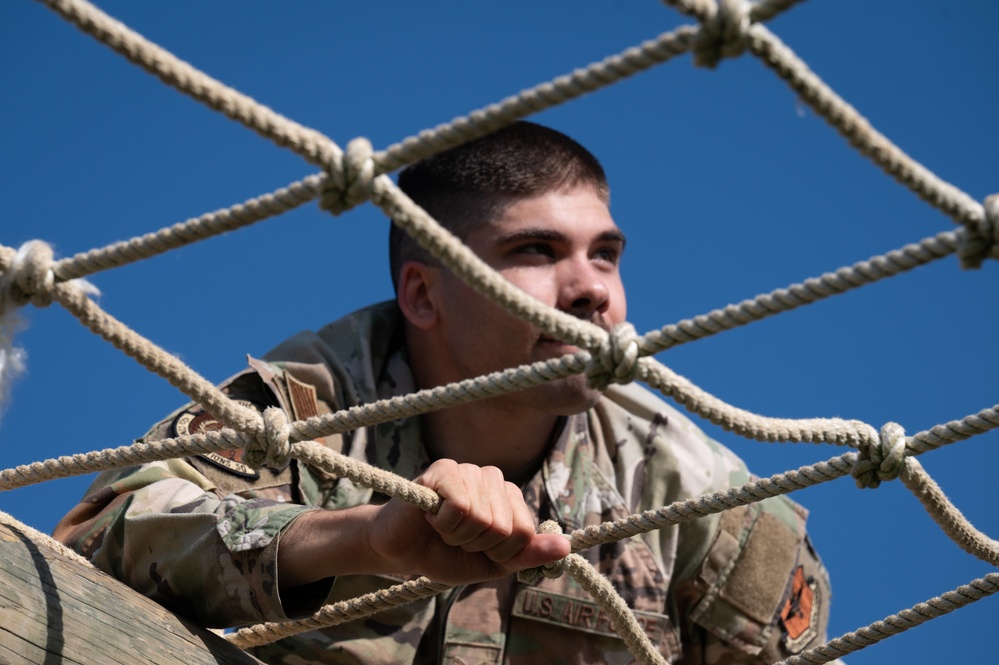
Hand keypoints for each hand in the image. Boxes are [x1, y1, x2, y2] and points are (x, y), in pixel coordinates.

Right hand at [366, 459, 568, 584]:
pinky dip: (444, 524)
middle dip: (477, 545)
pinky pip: (460, 506)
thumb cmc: (446, 554)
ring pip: (483, 517)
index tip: (478, 548)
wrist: (400, 551)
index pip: (525, 532)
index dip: (500, 552)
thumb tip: (566, 548)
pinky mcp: (443, 470)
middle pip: (505, 527)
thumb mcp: (493, 564)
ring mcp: (469, 470)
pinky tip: (431, 517)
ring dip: (458, 536)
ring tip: (442, 527)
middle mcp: (492, 478)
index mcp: (508, 497)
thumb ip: (528, 555)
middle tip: (456, 538)